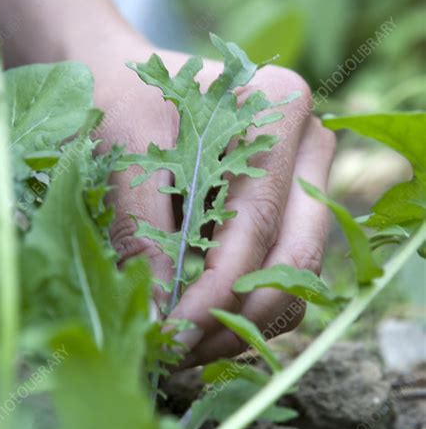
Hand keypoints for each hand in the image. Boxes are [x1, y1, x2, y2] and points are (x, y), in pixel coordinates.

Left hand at [91, 36, 335, 364]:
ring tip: (186, 344)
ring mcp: (308, 178)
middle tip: (181, 351)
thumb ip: (141, 231)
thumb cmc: (120, 101)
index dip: (216, 292)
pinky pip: (285, 273)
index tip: (172, 334)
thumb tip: (161, 314)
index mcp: (278, 109)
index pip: (257, 224)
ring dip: (246, 321)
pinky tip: (203, 320)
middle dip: (237, 317)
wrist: (122, 77)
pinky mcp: (292, 209)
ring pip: (297, 275)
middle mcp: (309, 144)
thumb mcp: (123, 153)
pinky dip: (249, 307)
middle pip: (295, 256)